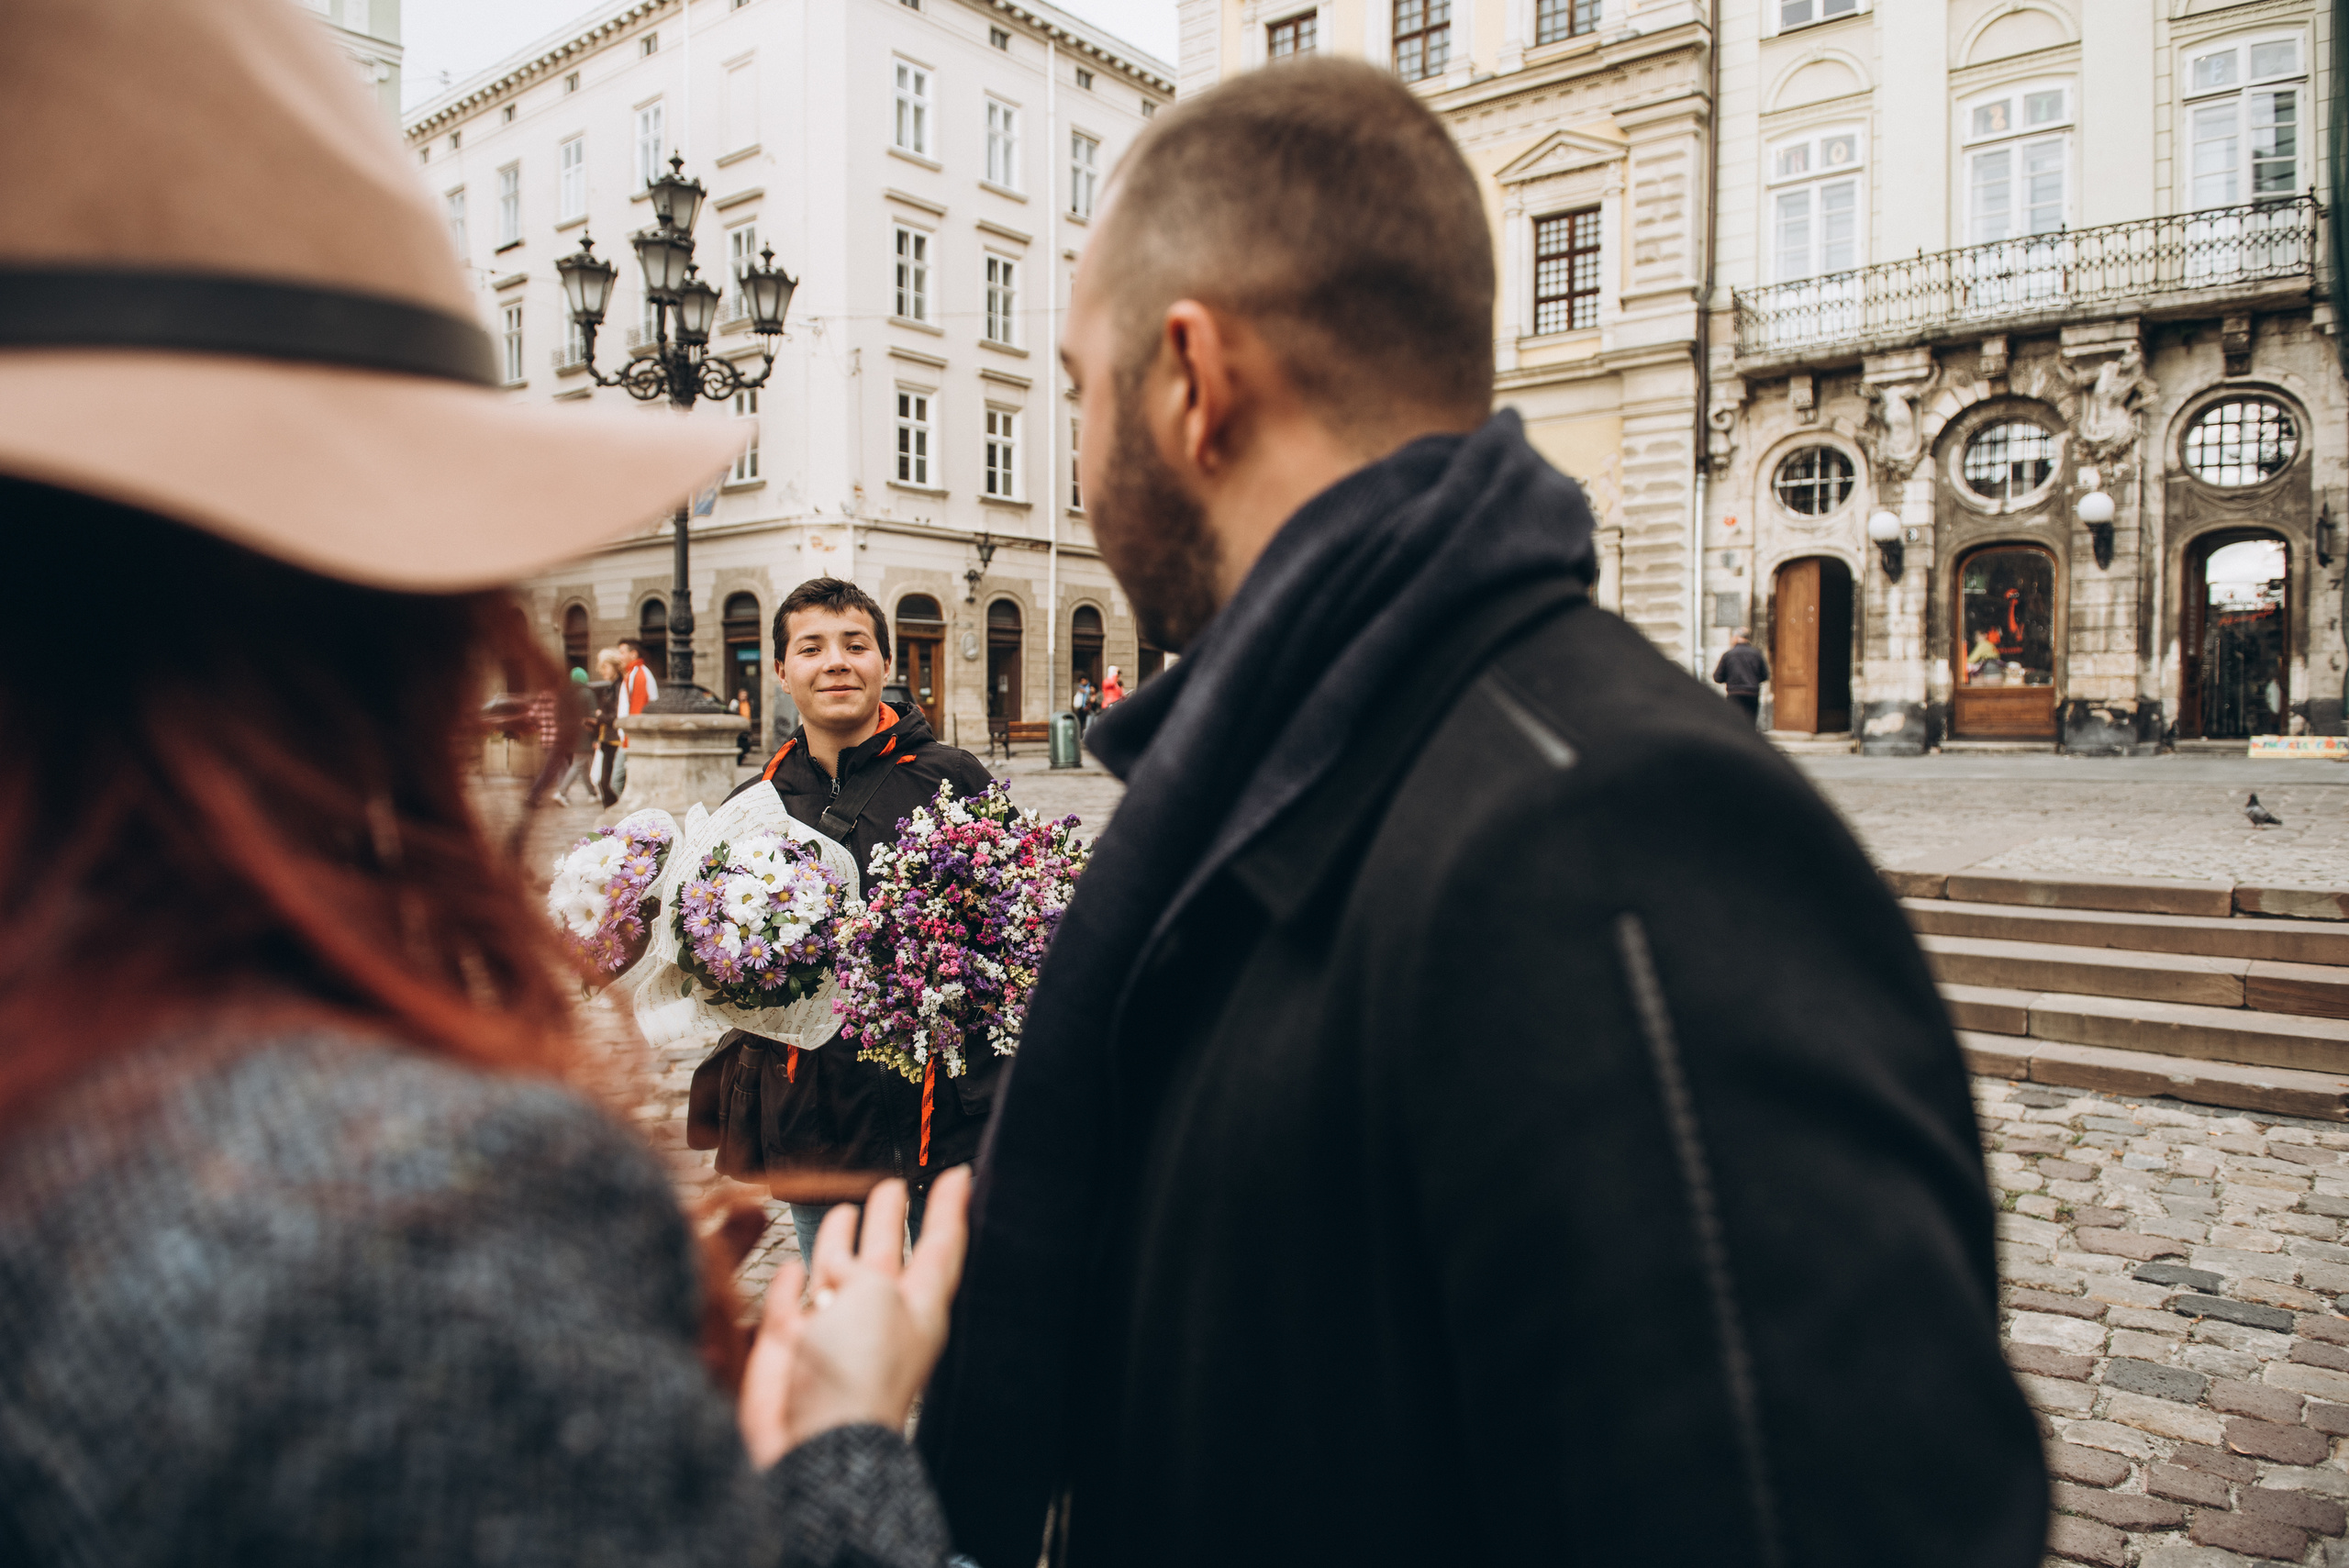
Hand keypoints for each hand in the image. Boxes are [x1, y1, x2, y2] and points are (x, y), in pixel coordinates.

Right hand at [736, 1166, 970, 1467]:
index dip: (948, 1208)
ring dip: (840, 1241)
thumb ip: (860, 1266)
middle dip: (889, 1218)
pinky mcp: (790, 1349)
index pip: (940, 1244)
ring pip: (838, 1273)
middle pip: (887, 1252)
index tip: (959, 1174)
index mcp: (918, 1305)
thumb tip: (831, 1270)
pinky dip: (792, 1285)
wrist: (810, 1441)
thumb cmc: (857, 1374)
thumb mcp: (877, 1295)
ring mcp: (833, 1333)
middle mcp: (878, 1316)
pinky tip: (795, 1267)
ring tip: (841, 1212)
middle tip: (891, 1185)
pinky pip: (792, 1305)